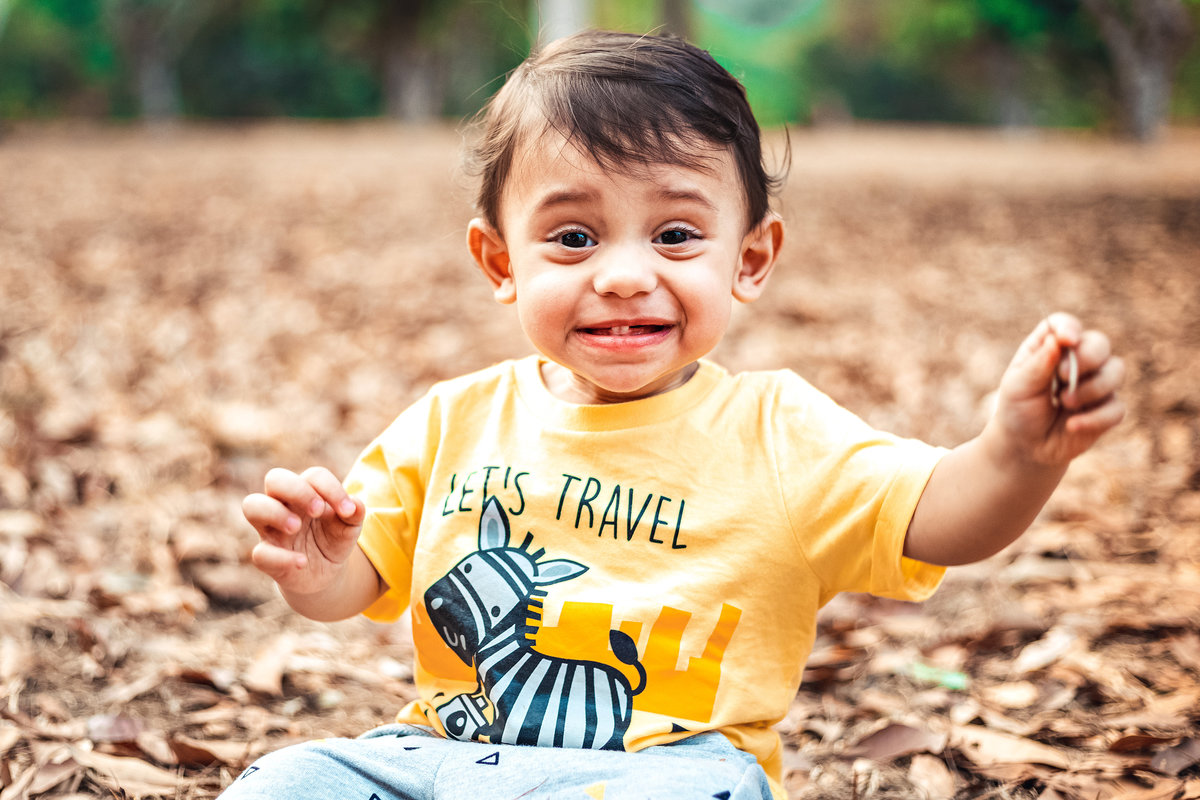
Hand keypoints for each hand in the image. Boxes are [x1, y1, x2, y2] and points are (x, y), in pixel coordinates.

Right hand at [242, 467, 365, 595]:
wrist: (325, 573)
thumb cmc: (333, 539)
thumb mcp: (349, 527)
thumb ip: (354, 513)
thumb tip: (356, 505)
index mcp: (306, 492)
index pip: (313, 476)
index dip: (330, 488)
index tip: (347, 510)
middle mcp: (283, 505)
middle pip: (275, 478)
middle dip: (297, 490)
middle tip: (318, 510)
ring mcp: (271, 529)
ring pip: (252, 505)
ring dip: (275, 512)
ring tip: (297, 527)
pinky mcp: (267, 556)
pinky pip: (259, 553)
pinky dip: (281, 557)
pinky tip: (302, 562)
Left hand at [991, 312, 1125, 466]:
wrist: (1025, 448)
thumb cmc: (1018, 410)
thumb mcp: (1019, 386)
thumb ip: (1039, 363)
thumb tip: (1058, 339)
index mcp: (1050, 349)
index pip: (1065, 325)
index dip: (1069, 328)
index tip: (1067, 340)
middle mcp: (1077, 361)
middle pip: (1099, 343)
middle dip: (1087, 358)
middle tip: (1062, 378)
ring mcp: (1096, 384)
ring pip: (1116, 371)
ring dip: (1091, 388)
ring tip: (1064, 403)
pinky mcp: (1107, 410)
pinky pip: (1117, 407)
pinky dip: (1095, 418)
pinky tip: (1072, 425)